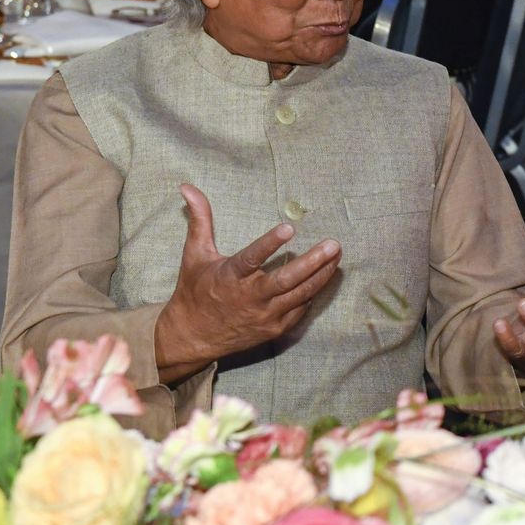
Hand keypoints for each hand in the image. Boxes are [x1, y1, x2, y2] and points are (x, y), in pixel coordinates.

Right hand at [154, 185, 341, 383]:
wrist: (192, 337)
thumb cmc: (195, 290)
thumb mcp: (195, 254)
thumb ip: (200, 220)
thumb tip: (187, 187)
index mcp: (229, 278)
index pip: (251, 259)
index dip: (269, 244)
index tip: (289, 228)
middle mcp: (249, 299)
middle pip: (286, 281)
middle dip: (312, 262)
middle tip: (333, 244)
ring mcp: (264, 316)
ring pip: (299, 295)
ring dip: (321, 275)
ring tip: (337, 255)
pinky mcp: (274, 329)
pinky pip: (300, 309)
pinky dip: (312, 293)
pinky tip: (325, 276)